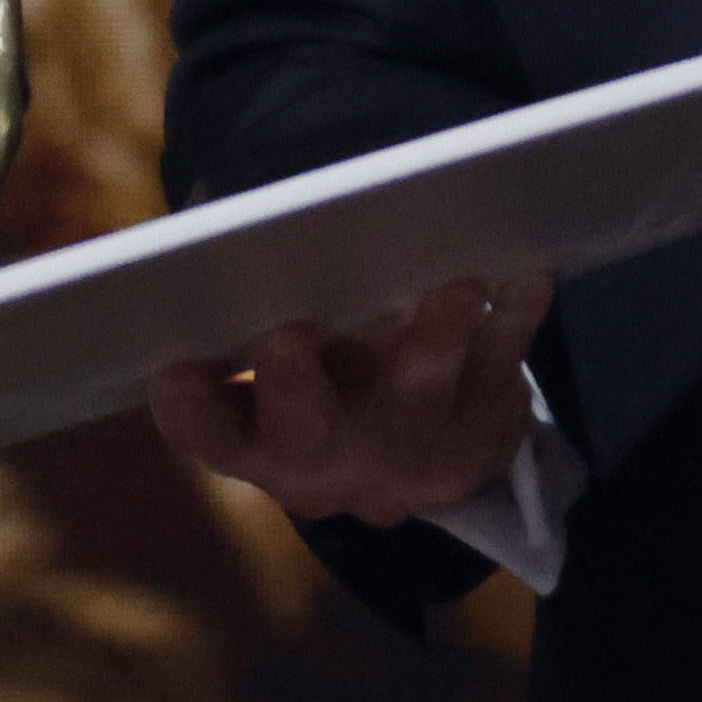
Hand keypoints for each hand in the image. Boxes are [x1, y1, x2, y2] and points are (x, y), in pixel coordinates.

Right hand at [145, 267, 556, 531]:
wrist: (414, 465)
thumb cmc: (318, 390)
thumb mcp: (264, 378)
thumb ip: (235, 329)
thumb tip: (219, 236)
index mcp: (258, 442)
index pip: (208, 434)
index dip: (187, 410)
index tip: (172, 369)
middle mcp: (329, 459)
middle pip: (305, 429)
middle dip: (294, 382)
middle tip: (287, 331)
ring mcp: (411, 449)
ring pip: (420, 393)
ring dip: (436, 335)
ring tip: (454, 283)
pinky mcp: (484, 427)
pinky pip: (503, 364)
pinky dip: (517, 316)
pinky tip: (529, 272)